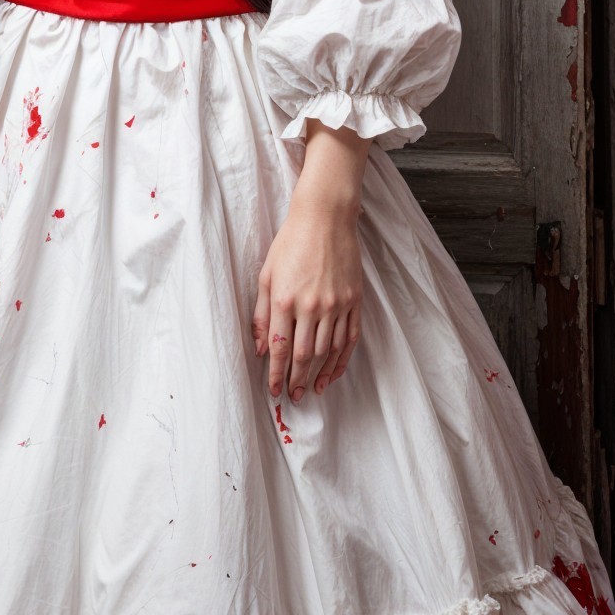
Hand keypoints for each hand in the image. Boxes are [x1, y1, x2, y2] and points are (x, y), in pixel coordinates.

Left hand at [252, 119, 371, 402]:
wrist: (325, 218)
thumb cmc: (290, 243)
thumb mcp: (266, 274)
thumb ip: (262, 313)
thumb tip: (260, 347)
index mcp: (285, 300)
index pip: (278, 348)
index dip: (275, 373)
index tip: (273, 390)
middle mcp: (311, 306)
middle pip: (303, 355)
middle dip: (296, 379)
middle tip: (293, 395)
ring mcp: (336, 305)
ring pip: (327, 352)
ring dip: (319, 375)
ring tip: (312, 390)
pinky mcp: (354, 301)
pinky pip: (348, 339)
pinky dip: (341, 360)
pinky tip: (333, 373)